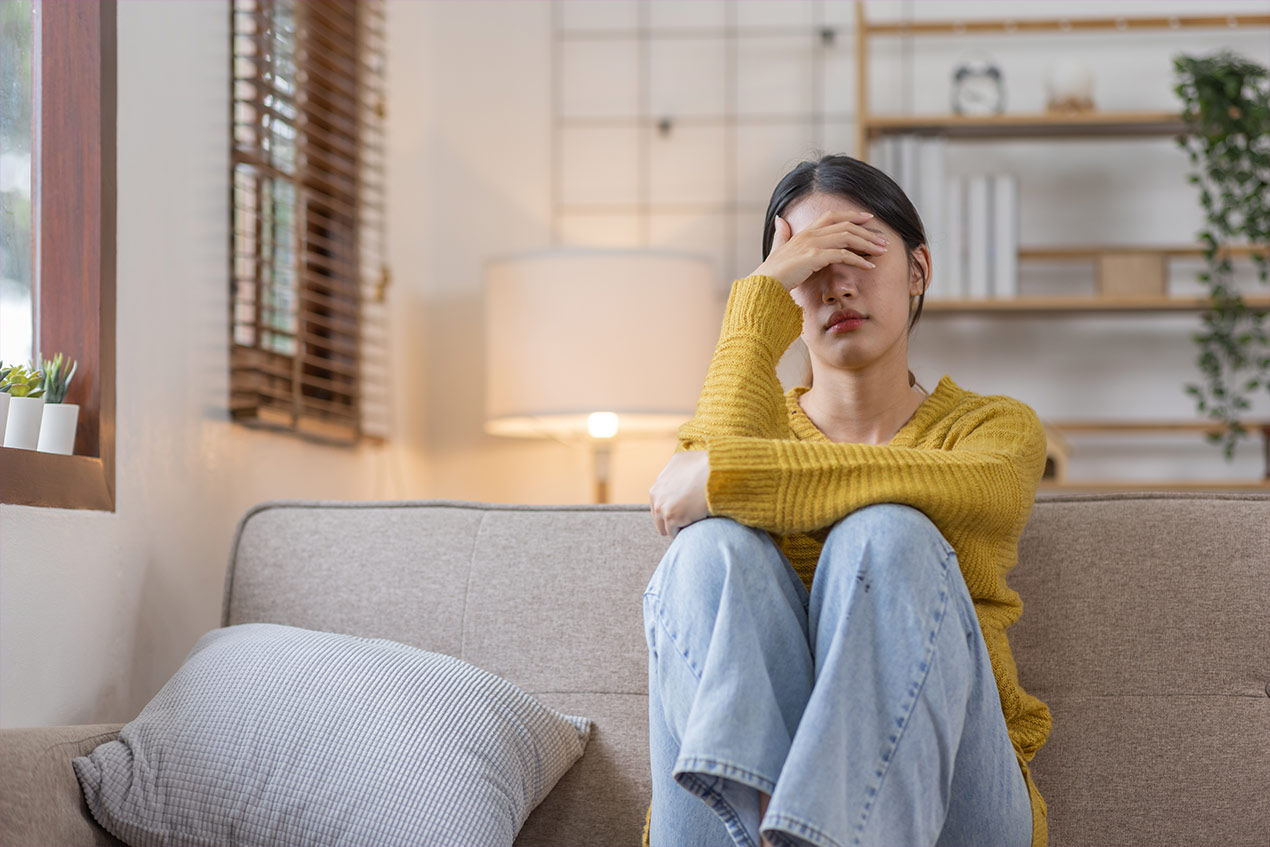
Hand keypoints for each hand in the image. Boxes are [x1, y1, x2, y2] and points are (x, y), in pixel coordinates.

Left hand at [649, 450, 710, 538]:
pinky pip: (674, 533)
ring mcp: (663, 507)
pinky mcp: (672, 517)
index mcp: (658, 485)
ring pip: (664, 527)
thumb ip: (674, 471)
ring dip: (676, 528)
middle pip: (658, 517)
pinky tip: (692, 528)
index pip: (659, 504)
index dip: (671, 508)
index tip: (682, 511)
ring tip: (690, 526)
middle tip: (687, 520)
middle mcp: (657, 495)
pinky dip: (683, 533)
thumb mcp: (682, 460)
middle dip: (671, 519)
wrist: (717, 473)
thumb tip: (676, 476)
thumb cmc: (705, 465)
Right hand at [753, 209, 887, 290]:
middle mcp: (810, 234)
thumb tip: (779, 219)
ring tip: (882, 251)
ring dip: (867, 244)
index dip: (851, 215)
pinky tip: (869, 266)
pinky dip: (858, 260)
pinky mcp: (814, 257)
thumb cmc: (772, 271)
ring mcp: (812, 244)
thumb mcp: (777, 248)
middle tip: (883, 240)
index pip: (832, 216)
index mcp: (805, 231)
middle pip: (845, 226)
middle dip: (867, 232)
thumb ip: (781, 234)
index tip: (868, 218)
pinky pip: (843, 255)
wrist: (764, 283)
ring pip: (847, 238)